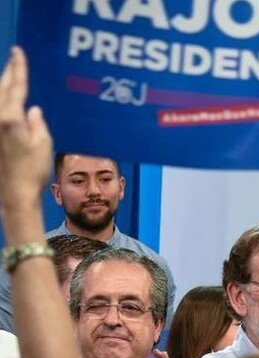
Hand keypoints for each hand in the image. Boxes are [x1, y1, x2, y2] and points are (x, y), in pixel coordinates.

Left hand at [0, 47, 51, 207]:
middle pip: (1, 90)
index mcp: (10, 118)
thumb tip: (32, 111)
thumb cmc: (33, 170)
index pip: (16, 87)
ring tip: (9, 75)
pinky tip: (6, 102)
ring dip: (3, 86)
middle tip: (13, 57)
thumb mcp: (42, 144)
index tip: (18, 52)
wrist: (14, 193)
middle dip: (8, 73)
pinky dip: (2, 102)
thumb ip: (36, 124)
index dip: (18, 68)